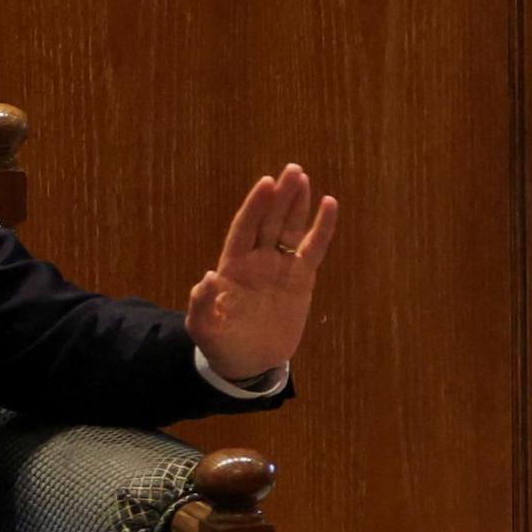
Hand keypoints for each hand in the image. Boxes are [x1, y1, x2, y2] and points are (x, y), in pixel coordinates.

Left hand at [186, 164, 339, 383]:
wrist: (249, 362)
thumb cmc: (221, 343)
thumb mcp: (203, 328)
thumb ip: (202, 304)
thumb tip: (207, 278)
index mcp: (233, 267)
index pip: (245, 228)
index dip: (255, 206)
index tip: (266, 184)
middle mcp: (257, 259)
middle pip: (270, 221)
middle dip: (280, 196)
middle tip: (292, 169)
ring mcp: (280, 267)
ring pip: (291, 229)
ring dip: (297, 204)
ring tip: (303, 178)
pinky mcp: (300, 279)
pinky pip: (314, 249)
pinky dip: (322, 228)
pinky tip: (329, 205)